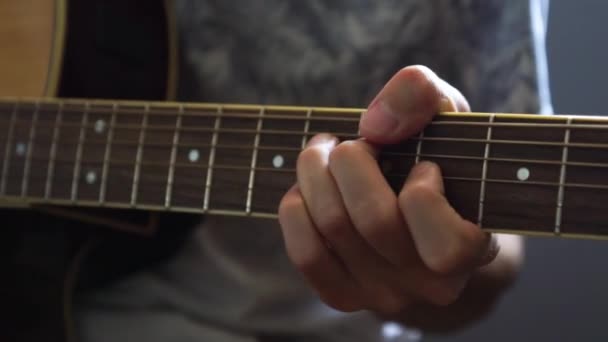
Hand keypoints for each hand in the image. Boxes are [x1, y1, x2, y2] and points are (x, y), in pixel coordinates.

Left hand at [278, 65, 522, 331]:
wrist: (419, 215)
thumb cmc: (439, 161)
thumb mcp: (445, 116)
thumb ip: (423, 96)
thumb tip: (374, 126)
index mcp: (470, 250)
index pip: (446, 245)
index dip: (423, 191)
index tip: (423, 164)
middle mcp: (429, 285)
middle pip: (374, 221)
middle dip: (352, 160)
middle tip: (350, 142)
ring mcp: (384, 295)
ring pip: (334, 228)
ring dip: (315, 173)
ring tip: (322, 151)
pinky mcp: (344, 296)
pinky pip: (306, 254)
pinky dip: (296, 210)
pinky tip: (306, 189)